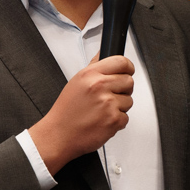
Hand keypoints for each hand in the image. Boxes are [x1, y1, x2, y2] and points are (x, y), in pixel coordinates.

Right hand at [29, 55, 134, 173]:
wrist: (59, 135)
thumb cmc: (66, 111)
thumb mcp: (76, 82)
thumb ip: (93, 67)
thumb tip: (103, 54)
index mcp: (90, 74)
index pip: (121, 62)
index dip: (127, 67)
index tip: (127, 71)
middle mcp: (99, 86)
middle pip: (129, 81)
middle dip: (123, 90)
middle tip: (110, 96)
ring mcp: (108, 103)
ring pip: (129, 101)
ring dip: (119, 107)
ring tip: (102, 111)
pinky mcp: (114, 120)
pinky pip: (126, 118)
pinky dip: (117, 122)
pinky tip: (102, 121)